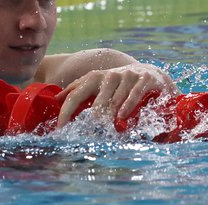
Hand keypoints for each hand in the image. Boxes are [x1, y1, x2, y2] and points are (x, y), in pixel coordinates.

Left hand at [55, 63, 178, 127]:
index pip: (76, 94)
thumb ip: (79, 89)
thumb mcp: (98, 83)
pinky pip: (134, 94)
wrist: (151, 73)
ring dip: (110, 116)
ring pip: (115, 100)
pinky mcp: (144, 79)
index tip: (60, 128)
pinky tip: (122, 116)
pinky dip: (128, 105)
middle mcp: (110, 75)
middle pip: (96, 101)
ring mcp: (127, 76)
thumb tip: (56, 98)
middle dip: (90, 119)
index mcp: (95, 77)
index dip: (66, 111)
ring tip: (104, 129)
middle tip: (86, 134)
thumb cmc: (119, 82)